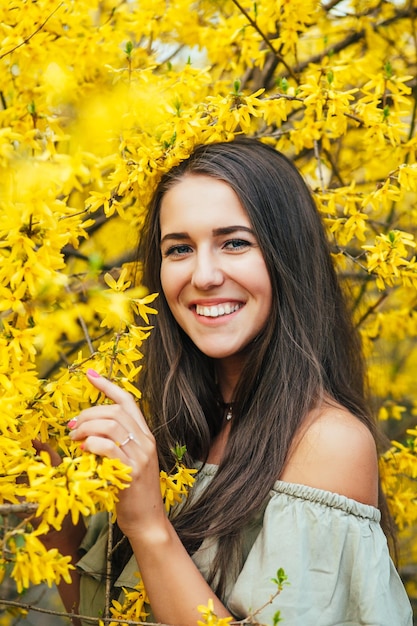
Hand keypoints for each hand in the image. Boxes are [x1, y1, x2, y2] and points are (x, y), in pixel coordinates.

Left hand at [68, 369, 164, 538]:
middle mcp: (145, 441)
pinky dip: (91, 444)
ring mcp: (140, 455)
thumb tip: (88, 430)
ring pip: (110, 425)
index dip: (108, 386)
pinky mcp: (131, 471)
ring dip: (86, 428)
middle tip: (72, 427)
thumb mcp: (129, 461)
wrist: (147, 521)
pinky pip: (107, 447)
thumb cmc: (132, 492)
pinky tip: (84, 451)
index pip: (128, 402)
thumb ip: (116, 443)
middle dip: (88, 413)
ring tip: (74, 440)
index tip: (90, 375)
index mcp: (146, 436)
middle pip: (115, 411)